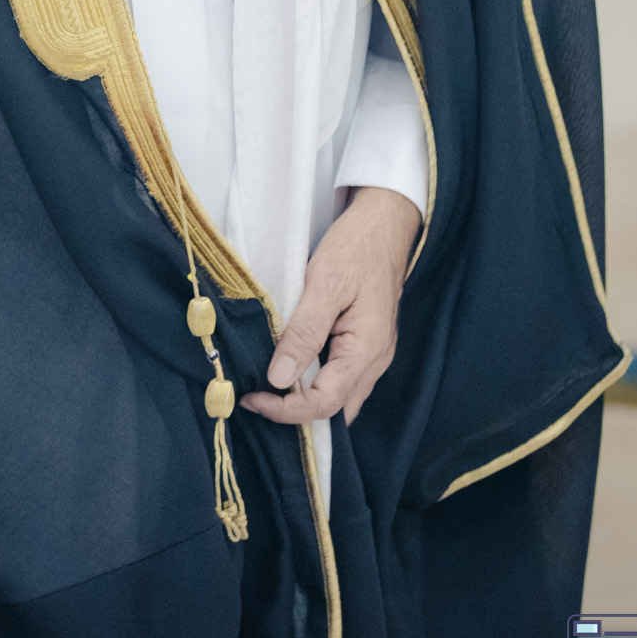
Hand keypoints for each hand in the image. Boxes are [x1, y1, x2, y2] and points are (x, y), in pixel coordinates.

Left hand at [240, 185, 421, 427]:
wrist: (384, 224)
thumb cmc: (356, 248)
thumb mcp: (324, 284)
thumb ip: (304, 332)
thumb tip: (279, 379)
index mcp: (367, 350)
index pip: (325, 404)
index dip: (286, 410)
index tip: (252, 398)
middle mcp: (375, 361)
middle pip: (335, 410)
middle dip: (295, 413)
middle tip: (256, 397)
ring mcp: (373, 354)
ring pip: (340, 397)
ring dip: (305, 400)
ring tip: (268, 387)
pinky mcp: (366, 343)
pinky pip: (341, 378)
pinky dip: (316, 383)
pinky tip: (293, 369)